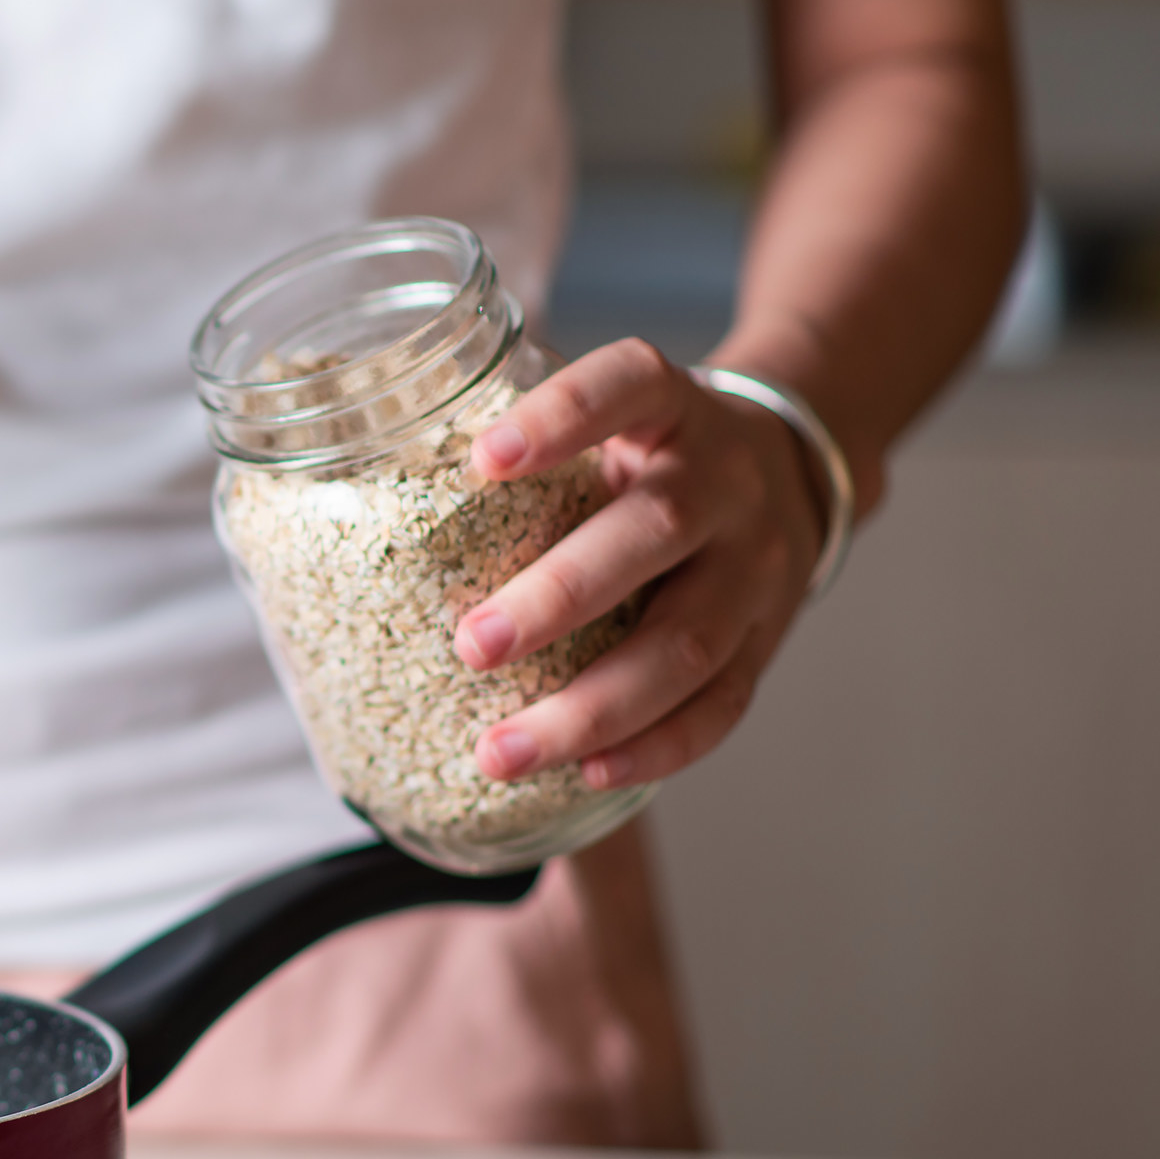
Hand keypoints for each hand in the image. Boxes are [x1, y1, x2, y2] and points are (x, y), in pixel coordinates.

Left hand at [451, 339, 825, 791]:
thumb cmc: (652, 457)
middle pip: (653, 535)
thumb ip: (528, 447)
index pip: (629, 386)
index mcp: (673, 410)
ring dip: (590, 707)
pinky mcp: (767, 644)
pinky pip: (720, 707)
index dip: (562, 417)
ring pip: (685, 643)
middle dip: (558, 597)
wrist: (794, 475)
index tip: (483, 459)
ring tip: (500, 752)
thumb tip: (365, 485)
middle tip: (470, 646)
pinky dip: (654, 748)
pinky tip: (588, 772)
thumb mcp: (611, 421)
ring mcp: (755, 569)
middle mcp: (726, 484)